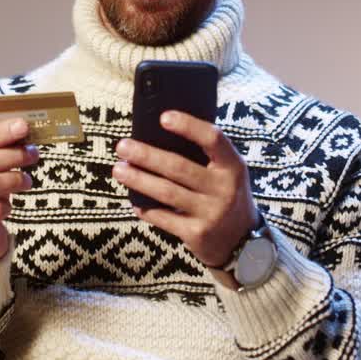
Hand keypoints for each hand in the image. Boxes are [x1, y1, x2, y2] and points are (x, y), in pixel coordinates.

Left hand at [112, 110, 259, 267]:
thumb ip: (207, 154)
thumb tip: (162, 131)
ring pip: (166, 192)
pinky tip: (133, 200)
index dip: (188, 126)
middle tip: (122, 146)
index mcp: (232, 166)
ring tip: (118, 170)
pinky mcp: (197, 234)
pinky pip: (164, 218)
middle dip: (146, 155)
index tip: (163, 117)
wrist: (242, 242)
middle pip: (178, 167)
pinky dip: (146, 208)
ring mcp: (210, 213)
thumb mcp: (229, 172)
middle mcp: (223, 189)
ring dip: (139, 179)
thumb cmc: (227, 195)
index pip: (212, 139)